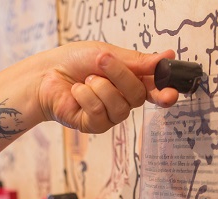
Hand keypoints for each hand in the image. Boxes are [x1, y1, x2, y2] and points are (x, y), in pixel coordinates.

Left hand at [35, 41, 178, 132]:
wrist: (46, 73)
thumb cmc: (75, 61)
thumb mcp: (107, 53)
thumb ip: (136, 61)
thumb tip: (166, 57)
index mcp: (132, 81)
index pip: (156, 91)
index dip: (165, 94)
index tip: (171, 94)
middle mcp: (124, 100)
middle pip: (137, 96)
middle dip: (120, 75)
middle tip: (101, 60)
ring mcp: (110, 116)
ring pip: (119, 107)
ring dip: (99, 86)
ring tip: (85, 79)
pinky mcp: (94, 126)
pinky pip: (99, 113)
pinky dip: (86, 97)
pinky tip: (77, 91)